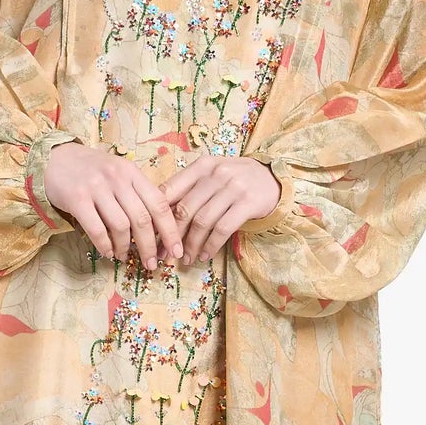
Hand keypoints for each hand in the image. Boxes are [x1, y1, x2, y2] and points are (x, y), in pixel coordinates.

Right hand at [44, 143, 182, 270]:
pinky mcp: (77, 199)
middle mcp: (117, 178)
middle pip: (142, 219)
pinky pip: (97, 230)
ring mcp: (96, 188)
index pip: (159, 204)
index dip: (170, 231)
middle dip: (150, 247)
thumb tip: (158, 229)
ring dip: (126, 247)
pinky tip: (108, 252)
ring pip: (121, 226)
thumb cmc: (91, 170)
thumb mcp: (118, 173)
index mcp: (132, 172)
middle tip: (151, 264)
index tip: (175, 251)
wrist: (54, 158)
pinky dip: (105, 246)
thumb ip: (137, 194)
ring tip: (124, 256)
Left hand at [160, 155, 281, 268]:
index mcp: (202, 166)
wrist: (274, 178)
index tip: (151, 235)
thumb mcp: (212, 176)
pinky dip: (211, 245)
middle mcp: (216, 174)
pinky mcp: (247, 203)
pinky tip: (205, 255)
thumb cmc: (236, 181)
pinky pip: (223, 228)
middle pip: (185, 208)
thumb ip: (190, 189)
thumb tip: (161, 217)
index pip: (171, 190)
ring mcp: (233, 188)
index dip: (158, 215)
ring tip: (187, 259)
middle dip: (172, 235)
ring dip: (192, 244)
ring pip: (202, 221)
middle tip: (166, 254)